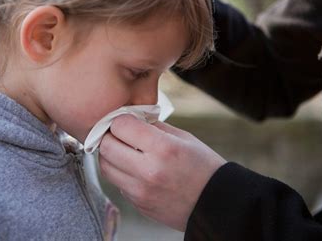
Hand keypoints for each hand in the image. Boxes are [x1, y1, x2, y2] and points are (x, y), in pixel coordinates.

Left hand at [98, 114, 226, 230]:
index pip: (121, 126)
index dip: (121, 119)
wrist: (215, 204)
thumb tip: (130, 118)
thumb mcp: (184, 138)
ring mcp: (141, 191)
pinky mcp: (138, 204)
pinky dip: (120, 172)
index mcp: (163, 148)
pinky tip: (135, 168)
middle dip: (111, 136)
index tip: (127, 120)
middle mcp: (148, 171)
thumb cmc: (203, 166)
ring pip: (105, 166)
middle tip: (121, 134)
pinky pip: (117, 183)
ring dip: (111, 155)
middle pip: (106, 146)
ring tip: (125, 150)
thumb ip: (154, 127)